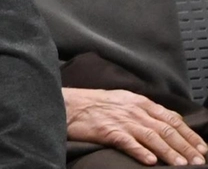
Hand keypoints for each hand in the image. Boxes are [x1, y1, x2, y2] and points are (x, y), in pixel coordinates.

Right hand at [64, 87, 207, 164]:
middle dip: (185, 147)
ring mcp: (121, 120)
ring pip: (152, 136)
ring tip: (181, 165)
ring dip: (169, 152)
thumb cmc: (95, 104)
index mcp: (140, 102)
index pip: (172, 119)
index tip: (202, 149)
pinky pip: (127, 141)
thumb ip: (148, 110)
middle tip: (198, 161)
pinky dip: (140, 151)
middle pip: (166, 129)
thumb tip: (173, 120)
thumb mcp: (124, 100)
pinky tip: (150, 161)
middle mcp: (134, 110)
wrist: (67, 104)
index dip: (189, 135)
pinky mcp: (106, 130)